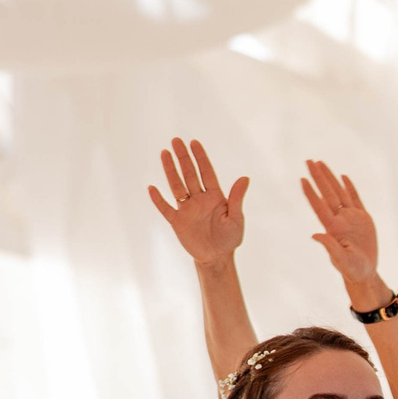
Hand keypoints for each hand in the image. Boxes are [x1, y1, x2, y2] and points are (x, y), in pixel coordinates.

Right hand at [146, 137, 247, 267]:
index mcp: (214, 197)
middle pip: (189, 174)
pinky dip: (158, 199)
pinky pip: (165, 208)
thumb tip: (245, 178)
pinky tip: (152, 188)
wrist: (216, 258)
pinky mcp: (177, 221)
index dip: (200, 158)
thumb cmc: (230, 239)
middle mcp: (199, 199)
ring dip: (170, 170)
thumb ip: (237, 198)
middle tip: (176, 141)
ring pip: (176, 185)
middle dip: (183, 158)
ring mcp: (187, 209)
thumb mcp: (236, 218)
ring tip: (164, 153)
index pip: (206, 172)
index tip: (194, 143)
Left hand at [301, 159, 381, 292]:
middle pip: (327, 194)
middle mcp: (340, 219)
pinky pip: (355, 199)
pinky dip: (350, 187)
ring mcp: (351, 218)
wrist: (365, 272)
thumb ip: (330, 248)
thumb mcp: (342, 261)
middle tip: (308, 161)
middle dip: (318, 177)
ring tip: (320, 163)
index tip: (302, 179)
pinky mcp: (363, 219)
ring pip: (339, 193)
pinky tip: (343, 177)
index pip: (319, 206)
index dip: (311, 193)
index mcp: (333, 228)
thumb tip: (315, 235)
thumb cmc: (352, 270)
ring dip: (329, 178)